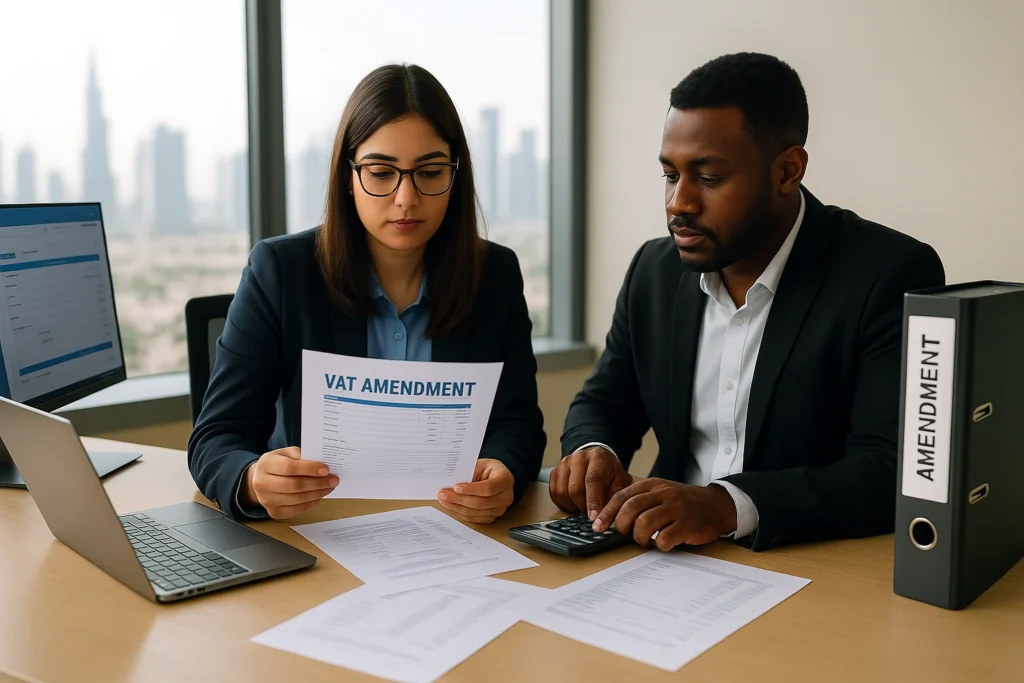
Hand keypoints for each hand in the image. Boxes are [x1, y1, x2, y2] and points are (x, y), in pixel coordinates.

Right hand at [241, 447, 337, 518]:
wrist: (261, 478)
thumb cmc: (278, 463)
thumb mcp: (287, 453)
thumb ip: (301, 456)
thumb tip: (321, 465)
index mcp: (265, 464)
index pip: (289, 468)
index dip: (309, 469)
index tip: (326, 470)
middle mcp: (262, 483)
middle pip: (295, 485)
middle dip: (318, 483)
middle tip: (333, 480)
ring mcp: (266, 500)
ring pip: (297, 499)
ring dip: (317, 493)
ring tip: (329, 487)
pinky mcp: (274, 512)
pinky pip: (296, 510)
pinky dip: (311, 503)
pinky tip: (318, 495)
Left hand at [437, 459, 514, 523]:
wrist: (495, 477)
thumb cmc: (487, 469)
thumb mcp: (479, 465)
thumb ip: (469, 473)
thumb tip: (451, 483)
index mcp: (505, 479)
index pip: (488, 488)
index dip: (471, 489)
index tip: (456, 487)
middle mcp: (506, 496)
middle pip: (481, 503)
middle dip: (459, 499)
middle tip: (443, 494)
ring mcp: (500, 509)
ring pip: (475, 512)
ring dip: (457, 507)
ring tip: (443, 500)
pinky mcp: (492, 517)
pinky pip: (474, 519)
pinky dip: (461, 513)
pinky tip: (452, 506)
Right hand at [548, 446, 631, 519]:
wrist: (596, 460)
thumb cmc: (609, 473)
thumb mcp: (620, 481)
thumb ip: (615, 498)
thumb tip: (606, 517)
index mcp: (598, 457)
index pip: (593, 480)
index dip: (593, 500)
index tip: (594, 517)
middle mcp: (579, 457)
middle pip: (575, 488)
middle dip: (582, 506)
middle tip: (590, 514)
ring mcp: (564, 463)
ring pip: (562, 492)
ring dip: (572, 506)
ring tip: (582, 507)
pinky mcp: (555, 471)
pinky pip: (554, 493)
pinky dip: (562, 503)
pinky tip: (573, 504)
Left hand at [592, 479, 737, 549]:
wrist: (716, 505)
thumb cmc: (682, 503)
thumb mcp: (660, 493)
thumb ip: (639, 501)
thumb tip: (611, 518)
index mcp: (653, 485)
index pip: (622, 497)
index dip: (607, 513)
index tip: (597, 527)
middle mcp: (663, 494)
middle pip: (630, 509)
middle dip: (622, 526)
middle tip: (626, 534)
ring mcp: (676, 508)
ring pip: (644, 523)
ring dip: (639, 537)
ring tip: (644, 540)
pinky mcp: (688, 525)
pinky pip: (664, 538)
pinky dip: (658, 545)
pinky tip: (662, 543)